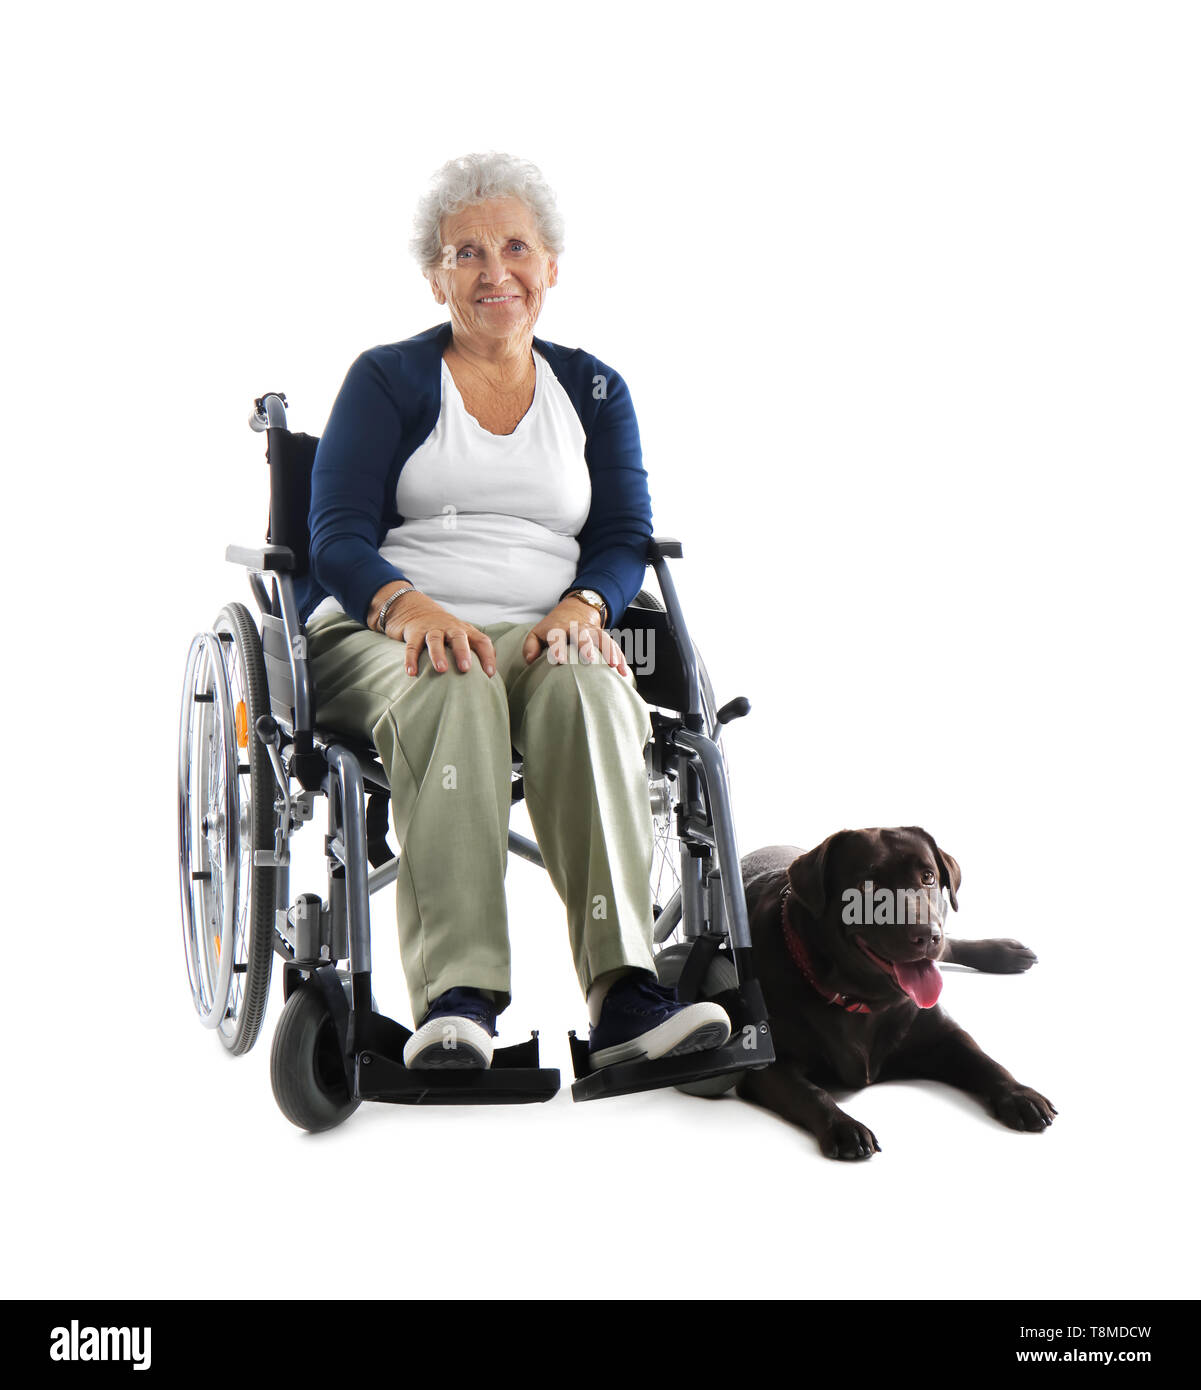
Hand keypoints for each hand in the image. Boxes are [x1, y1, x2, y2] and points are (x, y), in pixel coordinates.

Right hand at [381, 592, 495, 677]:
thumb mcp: (461, 635)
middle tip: (466, 668)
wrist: (415, 608)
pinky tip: (411, 672)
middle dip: (463, 652)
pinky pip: (412, 646)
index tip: (489, 674)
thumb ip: (475, 650)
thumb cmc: (444, 630)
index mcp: (465, 630)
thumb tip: (490, 674)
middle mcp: (450, 628)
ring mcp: (431, 629)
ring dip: (438, 654)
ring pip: (435, 640)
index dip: (487, 656)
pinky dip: (411, 659)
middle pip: (458, 637)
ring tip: (441, 670)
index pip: (481, 641)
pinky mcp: (414, 632)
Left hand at [522, 598, 628, 674]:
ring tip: (615, 666)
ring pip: (602, 638)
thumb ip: (530, 646)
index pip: (556, 636)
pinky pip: (613, 646)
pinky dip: (620, 658)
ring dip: (609, 651)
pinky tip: (624, 672)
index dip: (558, 647)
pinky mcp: (603, 637)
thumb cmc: (553, 628)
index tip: (560, 660)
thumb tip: (530, 660)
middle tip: (590, 659)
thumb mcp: (537, 633)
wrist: (574, 610)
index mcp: (557, 628)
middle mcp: (576, 628)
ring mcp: (591, 631)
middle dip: (586, 645)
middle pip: (582, 634)